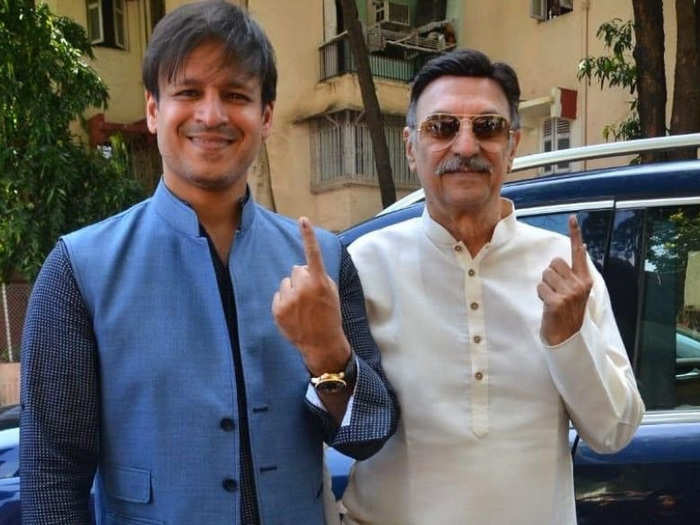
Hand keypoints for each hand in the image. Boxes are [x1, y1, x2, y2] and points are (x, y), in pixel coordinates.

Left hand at [272, 217, 350, 374]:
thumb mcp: (332, 293)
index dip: (308, 236)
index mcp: (319, 282)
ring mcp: (289, 299)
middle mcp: (303, 288)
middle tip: (310, 295)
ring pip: (286, 282)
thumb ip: (319, 277)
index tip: (303, 220)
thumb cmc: (330, 316)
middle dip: (302, 278)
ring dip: (292, 290)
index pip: (313, 254)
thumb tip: (303, 268)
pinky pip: (278, 295)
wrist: (322, 343)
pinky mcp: (278, 310)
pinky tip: (294, 314)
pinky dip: (284, 302)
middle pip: (296, 270)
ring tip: (302, 306)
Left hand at [537, 215, 593, 345]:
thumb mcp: (577, 291)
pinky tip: (548, 306)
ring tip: (552, 299)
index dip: (575, 234)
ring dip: (544, 286)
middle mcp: (580, 285)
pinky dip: (540, 295)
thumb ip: (577, 272)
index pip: (579, 253)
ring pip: (545, 275)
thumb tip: (583, 247)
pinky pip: (540, 288)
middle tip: (555, 291)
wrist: (566, 337)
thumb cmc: (568, 312)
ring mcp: (570, 293)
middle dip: (550, 275)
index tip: (572, 218)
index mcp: (586, 280)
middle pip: (554, 263)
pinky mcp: (557, 301)